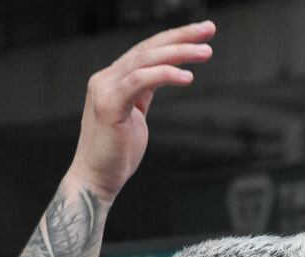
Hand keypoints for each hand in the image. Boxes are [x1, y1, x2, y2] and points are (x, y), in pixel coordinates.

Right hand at [67, 22, 214, 200]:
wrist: (96, 179)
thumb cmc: (116, 152)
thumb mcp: (134, 115)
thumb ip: (143, 94)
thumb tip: (164, 78)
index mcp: (113, 79)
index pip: (146, 50)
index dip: (173, 38)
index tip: (201, 33)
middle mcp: (106, 78)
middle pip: (148, 48)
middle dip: (181, 36)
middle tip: (208, 29)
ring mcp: (105, 90)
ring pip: (145, 60)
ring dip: (178, 53)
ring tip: (206, 52)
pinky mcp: (109, 106)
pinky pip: (139, 81)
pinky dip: (165, 75)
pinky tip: (187, 76)